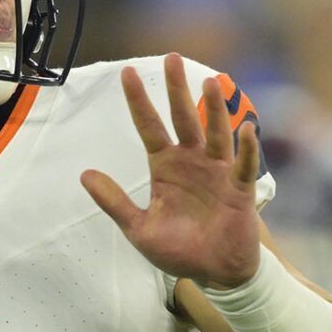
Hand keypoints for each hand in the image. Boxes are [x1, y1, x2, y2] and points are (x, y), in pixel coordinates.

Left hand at [81, 54, 262, 287]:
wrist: (214, 274)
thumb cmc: (179, 250)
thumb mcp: (138, 228)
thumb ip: (114, 201)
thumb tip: (85, 174)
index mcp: (165, 167)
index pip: (149, 127)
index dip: (139, 101)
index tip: (127, 73)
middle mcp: (192, 162)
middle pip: (182, 118)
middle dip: (176, 89)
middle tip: (170, 58)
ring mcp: (217, 172)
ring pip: (214, 134)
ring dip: (213, 109)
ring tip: (209, 81)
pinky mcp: (239, 189)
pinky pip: (243, 164)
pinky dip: (247, 147)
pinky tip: (245, 128)